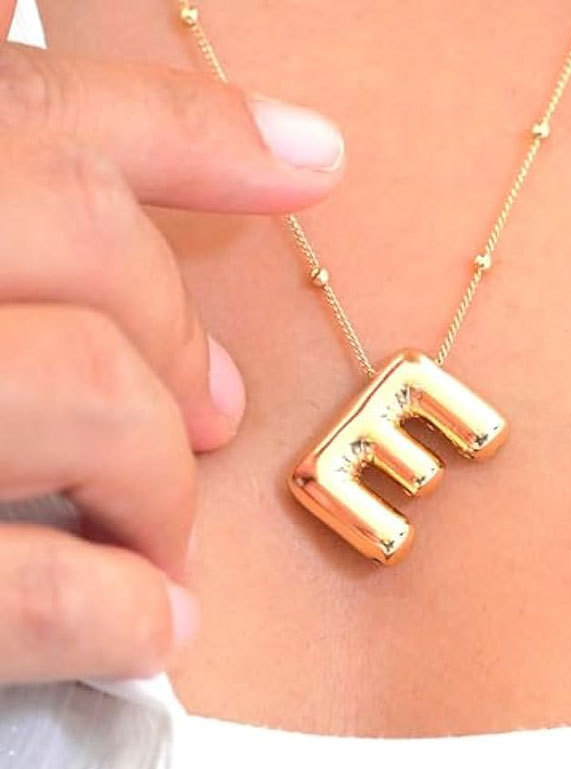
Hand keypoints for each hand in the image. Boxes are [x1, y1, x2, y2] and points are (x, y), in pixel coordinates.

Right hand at [0, 39, 343, 682]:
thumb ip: (9, 239)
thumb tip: (143, 224)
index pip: (39, 110)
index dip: (198, 129)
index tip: (310, 159)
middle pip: (85, 233)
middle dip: (181, 334)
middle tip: (219, 413)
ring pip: (89, 386)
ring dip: (159, 480)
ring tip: (161, 538)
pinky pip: (34, 585)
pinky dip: (120, 610)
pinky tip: (149, 626)